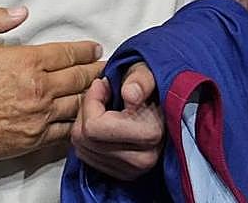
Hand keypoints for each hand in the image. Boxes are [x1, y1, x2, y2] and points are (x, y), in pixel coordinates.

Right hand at [0, 7, 103, 160]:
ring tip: (99, 91)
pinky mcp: (36, 138)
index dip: (84, 50)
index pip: (66, 53)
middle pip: (79, 78)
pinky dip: (79, 122)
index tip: (94, 49)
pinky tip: (83, 118)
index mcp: (25, 62)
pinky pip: (67, 130)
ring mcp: (40, 116)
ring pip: (78, 104)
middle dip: (95, 70)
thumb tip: (20, 12)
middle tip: (104, 67)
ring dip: (92, 96)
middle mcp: (39, 89)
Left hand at [71, 62, 163, 178]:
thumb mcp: (146, 73)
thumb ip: (139, 81)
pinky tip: (102, 124)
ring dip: (85, 124)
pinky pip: (87, 156)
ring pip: (82, 148)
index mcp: (150, 135)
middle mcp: (142, 160)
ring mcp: (132, 170)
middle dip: (86, 111)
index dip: (91, 101)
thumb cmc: (150, 87)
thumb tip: (130, 94)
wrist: (165, 107)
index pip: (94, 126)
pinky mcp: (122, 174)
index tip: (101, 85)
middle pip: (84, 138)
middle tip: (100, 95)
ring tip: (103, 109)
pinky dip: (88, 138)